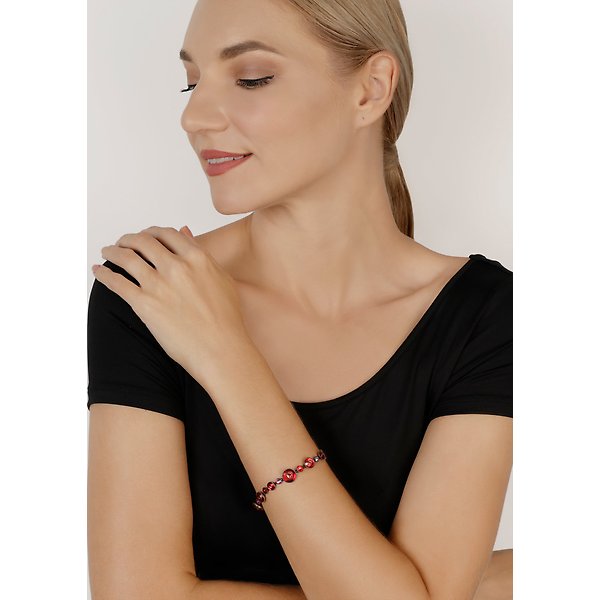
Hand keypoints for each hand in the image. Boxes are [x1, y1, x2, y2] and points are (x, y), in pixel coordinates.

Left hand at [92, 225, 250, 384]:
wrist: (221, 350)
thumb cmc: (226, 320)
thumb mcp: (221, 279)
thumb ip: (202, 254)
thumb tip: (185, 234)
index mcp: (197, 258)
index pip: (167, 234)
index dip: (151, 232)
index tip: (145, 237)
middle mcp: (176, 267)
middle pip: (143, 241)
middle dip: (128, 239)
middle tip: (122, 244)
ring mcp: (159, 285)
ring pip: (125, 257)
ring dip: (112, 252)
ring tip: (107, 253)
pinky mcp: (145, 304)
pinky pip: (116, 282)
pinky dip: (104, 274)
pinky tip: (99, 272)